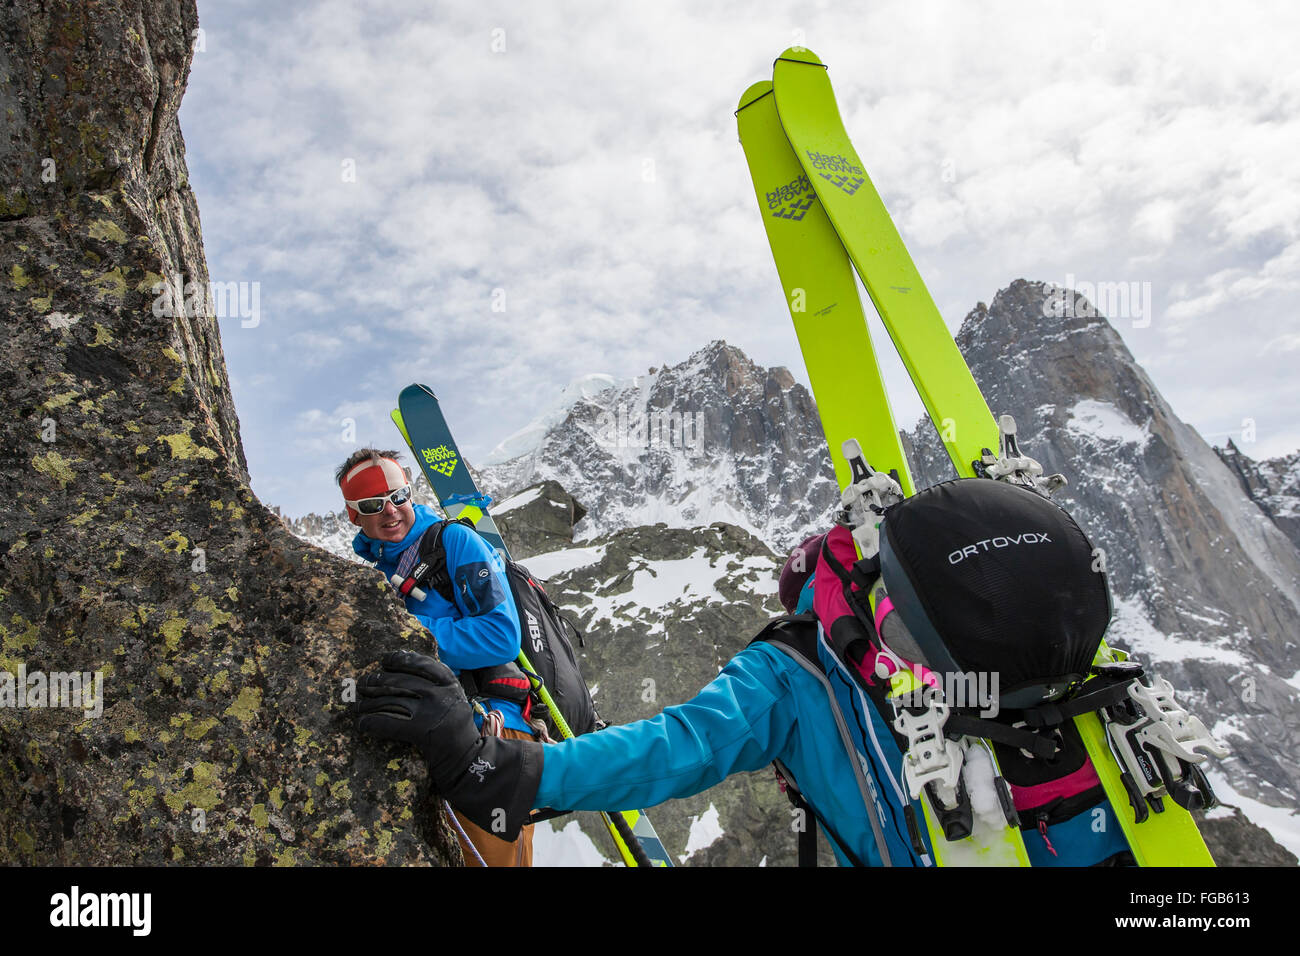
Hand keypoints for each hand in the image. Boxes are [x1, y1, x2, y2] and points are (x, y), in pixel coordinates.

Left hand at [357, 650, 477, 770]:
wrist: (465, 756)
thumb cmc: (454, 724)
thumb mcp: (453, 696)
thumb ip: (436, 681)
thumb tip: (403, 658)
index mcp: (450, 683)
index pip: (422, 664)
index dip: (401, 660)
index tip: (385, 660)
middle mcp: (441, 694)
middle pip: (402, 682)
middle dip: (378, 681)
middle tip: (363, 682)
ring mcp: (431, 713)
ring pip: (392, 701)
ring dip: (370, 703)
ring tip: (358, 705)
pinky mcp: (421, 732)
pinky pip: (389, 724)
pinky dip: (372, 723)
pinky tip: (362, 724)